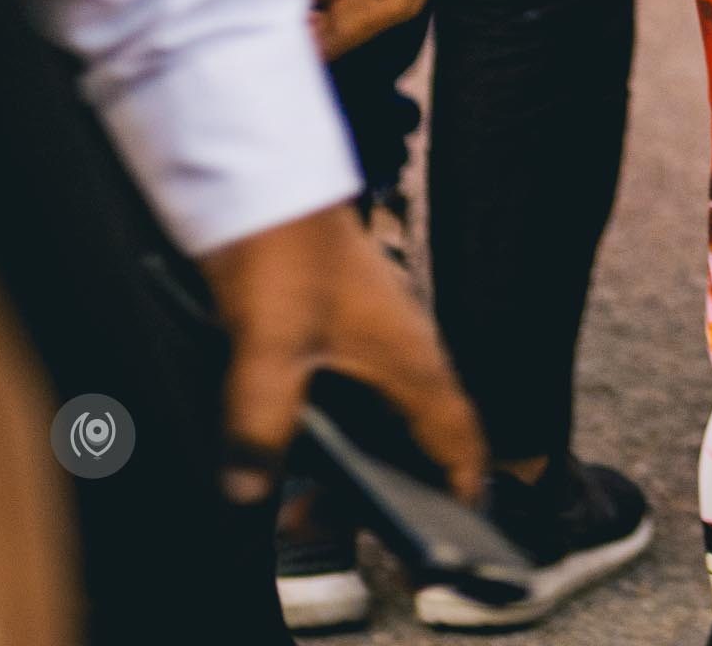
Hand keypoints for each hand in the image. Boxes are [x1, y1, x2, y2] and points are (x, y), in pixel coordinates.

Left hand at [200, 204, 486, 504]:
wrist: (266, 184)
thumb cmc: (286, 255)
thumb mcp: (269, 347)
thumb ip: (260, 426)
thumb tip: (248, 495)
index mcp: (410, 358)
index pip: (457, 433)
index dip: (463, 482)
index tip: (464, 523)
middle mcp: (404, 349)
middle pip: (419, 435)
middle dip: (393, 489)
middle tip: (348, 527)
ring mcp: (376, 334)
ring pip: (387, 413)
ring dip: (361, 459)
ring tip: (306, 503)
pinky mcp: (345, 324)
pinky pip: (361, 391)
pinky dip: (343, 429)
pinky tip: (302, 446)